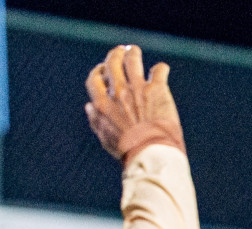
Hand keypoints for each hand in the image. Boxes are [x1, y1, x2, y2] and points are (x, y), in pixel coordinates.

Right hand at [85, 45, 184, 161]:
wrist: (151, 153)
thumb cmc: (128, 150)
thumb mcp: (105, 138)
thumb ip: (96, 120)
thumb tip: (89, 105)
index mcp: (103, 104)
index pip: (94, 78)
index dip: (98, 72)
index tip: (103, 72)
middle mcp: (119, 92)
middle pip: (112, 62)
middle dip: (115, 54)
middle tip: (120, 52)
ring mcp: (138, 88)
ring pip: (132, 58)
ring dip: (133, 53)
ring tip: (134, 52)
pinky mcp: (157, 89)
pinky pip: (159, 69)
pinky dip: (160, 69)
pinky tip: (161, 72)